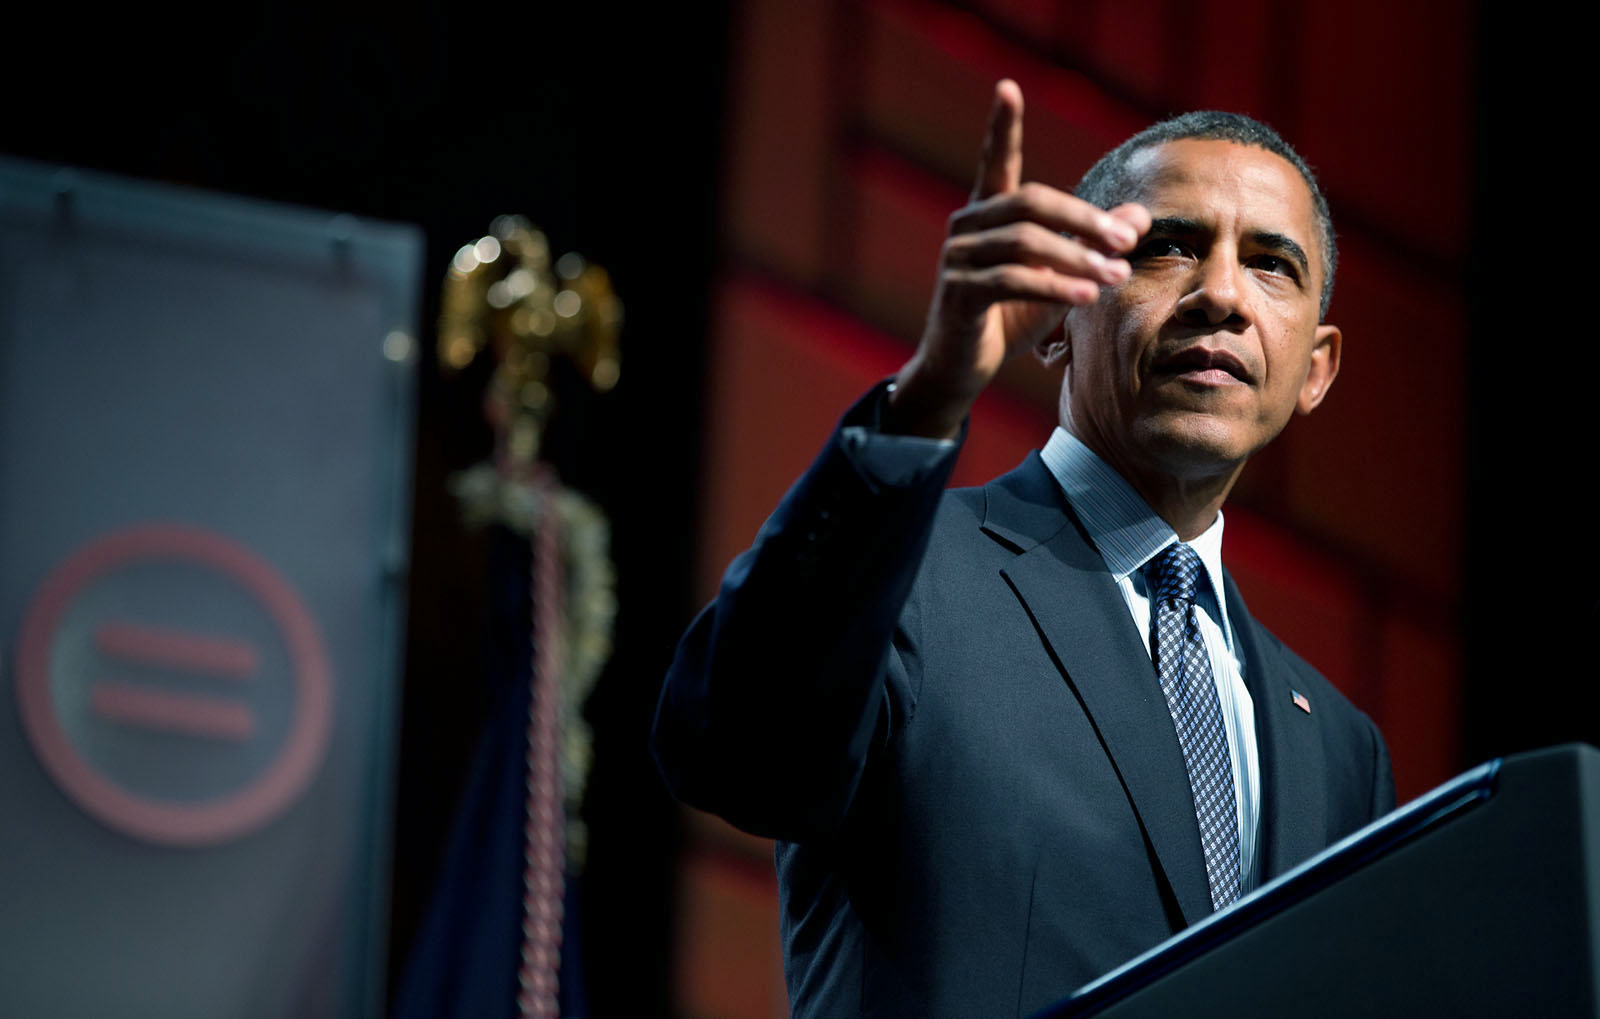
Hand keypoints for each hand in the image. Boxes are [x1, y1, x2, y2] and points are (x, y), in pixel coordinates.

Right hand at [886, 80, 1151, 438]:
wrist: (960, 369)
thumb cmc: (1008, 318)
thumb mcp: (1058, 278)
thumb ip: (1092, 245)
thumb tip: (1139, 218)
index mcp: (987, 215)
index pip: (995, 162)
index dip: (1001, 126)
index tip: (1008, 87)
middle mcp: (967, 227)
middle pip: (1030, 202)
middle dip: (1084, 219)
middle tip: (1126, 241)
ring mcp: (957, 259)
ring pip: (1025, 242)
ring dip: (1077, 259)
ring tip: (1116, 277)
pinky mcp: (957, 293)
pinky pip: (1011, 280)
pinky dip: (1054, 288)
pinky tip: (1085, 297)